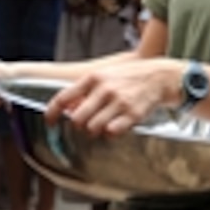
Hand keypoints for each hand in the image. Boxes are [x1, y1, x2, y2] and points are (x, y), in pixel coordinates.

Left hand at [45, 58, 181, 136]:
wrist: (160, 77)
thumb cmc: (128, 77)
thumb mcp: (105, 76)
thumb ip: (85, 91)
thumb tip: (66, 108)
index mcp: (93, 78)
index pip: (63, 97)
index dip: (52, 113)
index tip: (50, 122)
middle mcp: (104, 89)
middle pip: (77, 119)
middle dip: (79, 125)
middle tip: (86, 123)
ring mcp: (118, 102)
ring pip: (93, 128)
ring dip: (95, 131)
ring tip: (103, 124)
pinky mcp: (132, 114)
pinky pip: (111, 133)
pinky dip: (110, 133)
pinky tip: (116, 126)